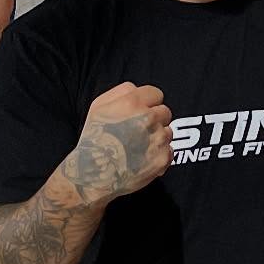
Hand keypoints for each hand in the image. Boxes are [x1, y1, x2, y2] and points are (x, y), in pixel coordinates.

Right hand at [61, 83, 173, 205]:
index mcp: (132, 102)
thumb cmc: (94, 138)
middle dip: (155, 119)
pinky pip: (169, 150)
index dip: (148, 103)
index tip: (141, 113)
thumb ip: (121, 92)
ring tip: (139, 147)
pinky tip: (143, 159)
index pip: (157, 94)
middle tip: (139, 131)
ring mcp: (158, 139)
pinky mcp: (163, 158)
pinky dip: (159, 154)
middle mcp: (148, 118)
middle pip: (165, 112)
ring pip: (168, 131)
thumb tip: (138, 89)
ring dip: (157, 137)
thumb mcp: (99, 106)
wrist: (94, 174)